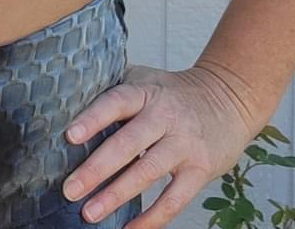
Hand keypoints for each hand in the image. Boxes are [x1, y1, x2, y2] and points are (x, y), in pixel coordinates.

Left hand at [61, 62, 264, 227]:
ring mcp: (184, 143)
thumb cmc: (172, 92)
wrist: (227, 97)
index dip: (92, 118)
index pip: (116, 102)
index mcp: (145, 91)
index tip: (69, 136)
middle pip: (128, 143)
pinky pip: (174, 198)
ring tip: (89, 213)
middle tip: (70, 189)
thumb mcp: (144, 79)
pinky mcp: (200, 168)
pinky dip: (152, 218)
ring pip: (147, 172)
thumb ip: (114, 90)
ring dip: (116, 195)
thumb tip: (67, 100)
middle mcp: (164, 116)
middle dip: (97, 168)